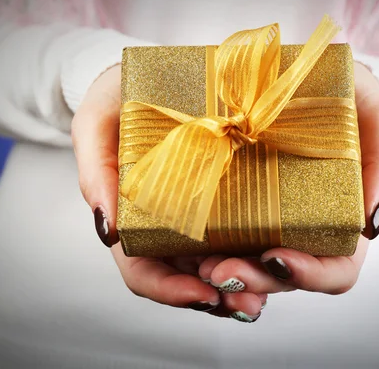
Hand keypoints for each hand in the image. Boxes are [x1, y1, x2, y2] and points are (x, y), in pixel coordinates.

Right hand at [71, 64, 266, 317]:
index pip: (142, 270)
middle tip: (247, 299)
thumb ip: (95, 169)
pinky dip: (261, 252)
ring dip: (246, 283)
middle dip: (217, 294)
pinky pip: (243, 234)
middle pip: (186, 278)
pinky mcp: (228, 199)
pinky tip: (283, 256)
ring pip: (219, 264)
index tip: (202, 292)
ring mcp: (198, 216)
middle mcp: (167, 225)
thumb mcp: (97, 121)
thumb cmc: (117, 98)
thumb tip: (109, 229)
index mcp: (131, 218)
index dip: (168, 290)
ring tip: (271, 284)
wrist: (147, 79)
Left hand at [197, 61, 378, 303]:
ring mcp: (266, 217)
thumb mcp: (374, 111)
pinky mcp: (234, 203)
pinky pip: (220, 240)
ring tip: (200, 265)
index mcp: (342, 216)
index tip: (277, 258)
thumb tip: (371, 222)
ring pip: (250, 267)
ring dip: (226, 274)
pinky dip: (205, 254)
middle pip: (285, 276)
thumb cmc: (345, 91)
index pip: (337, 268)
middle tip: (218, 270)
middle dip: (254, 280)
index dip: (312, 274)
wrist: (302, 70)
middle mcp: (304, 226)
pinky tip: (187, 250)